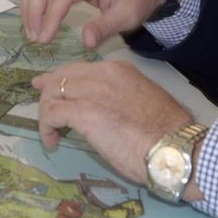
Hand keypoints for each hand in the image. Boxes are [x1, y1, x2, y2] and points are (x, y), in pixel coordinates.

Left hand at [32, 61, 195, 195]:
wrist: (175, 148)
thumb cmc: (167, 135)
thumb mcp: (143, 103)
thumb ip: (121, 99)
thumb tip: (108, 112)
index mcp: (119, 70)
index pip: (81, 69)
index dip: (62, 79)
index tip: (49, 86)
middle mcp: (103, 74)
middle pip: (62, 77)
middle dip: (48, 92)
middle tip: (43, 109)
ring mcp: (92, 91)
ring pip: (53, 93)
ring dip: (46, 114)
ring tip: (51, 133)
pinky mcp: (83, 112)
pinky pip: (51, 113)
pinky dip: (46, 127)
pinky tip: (53, 141)